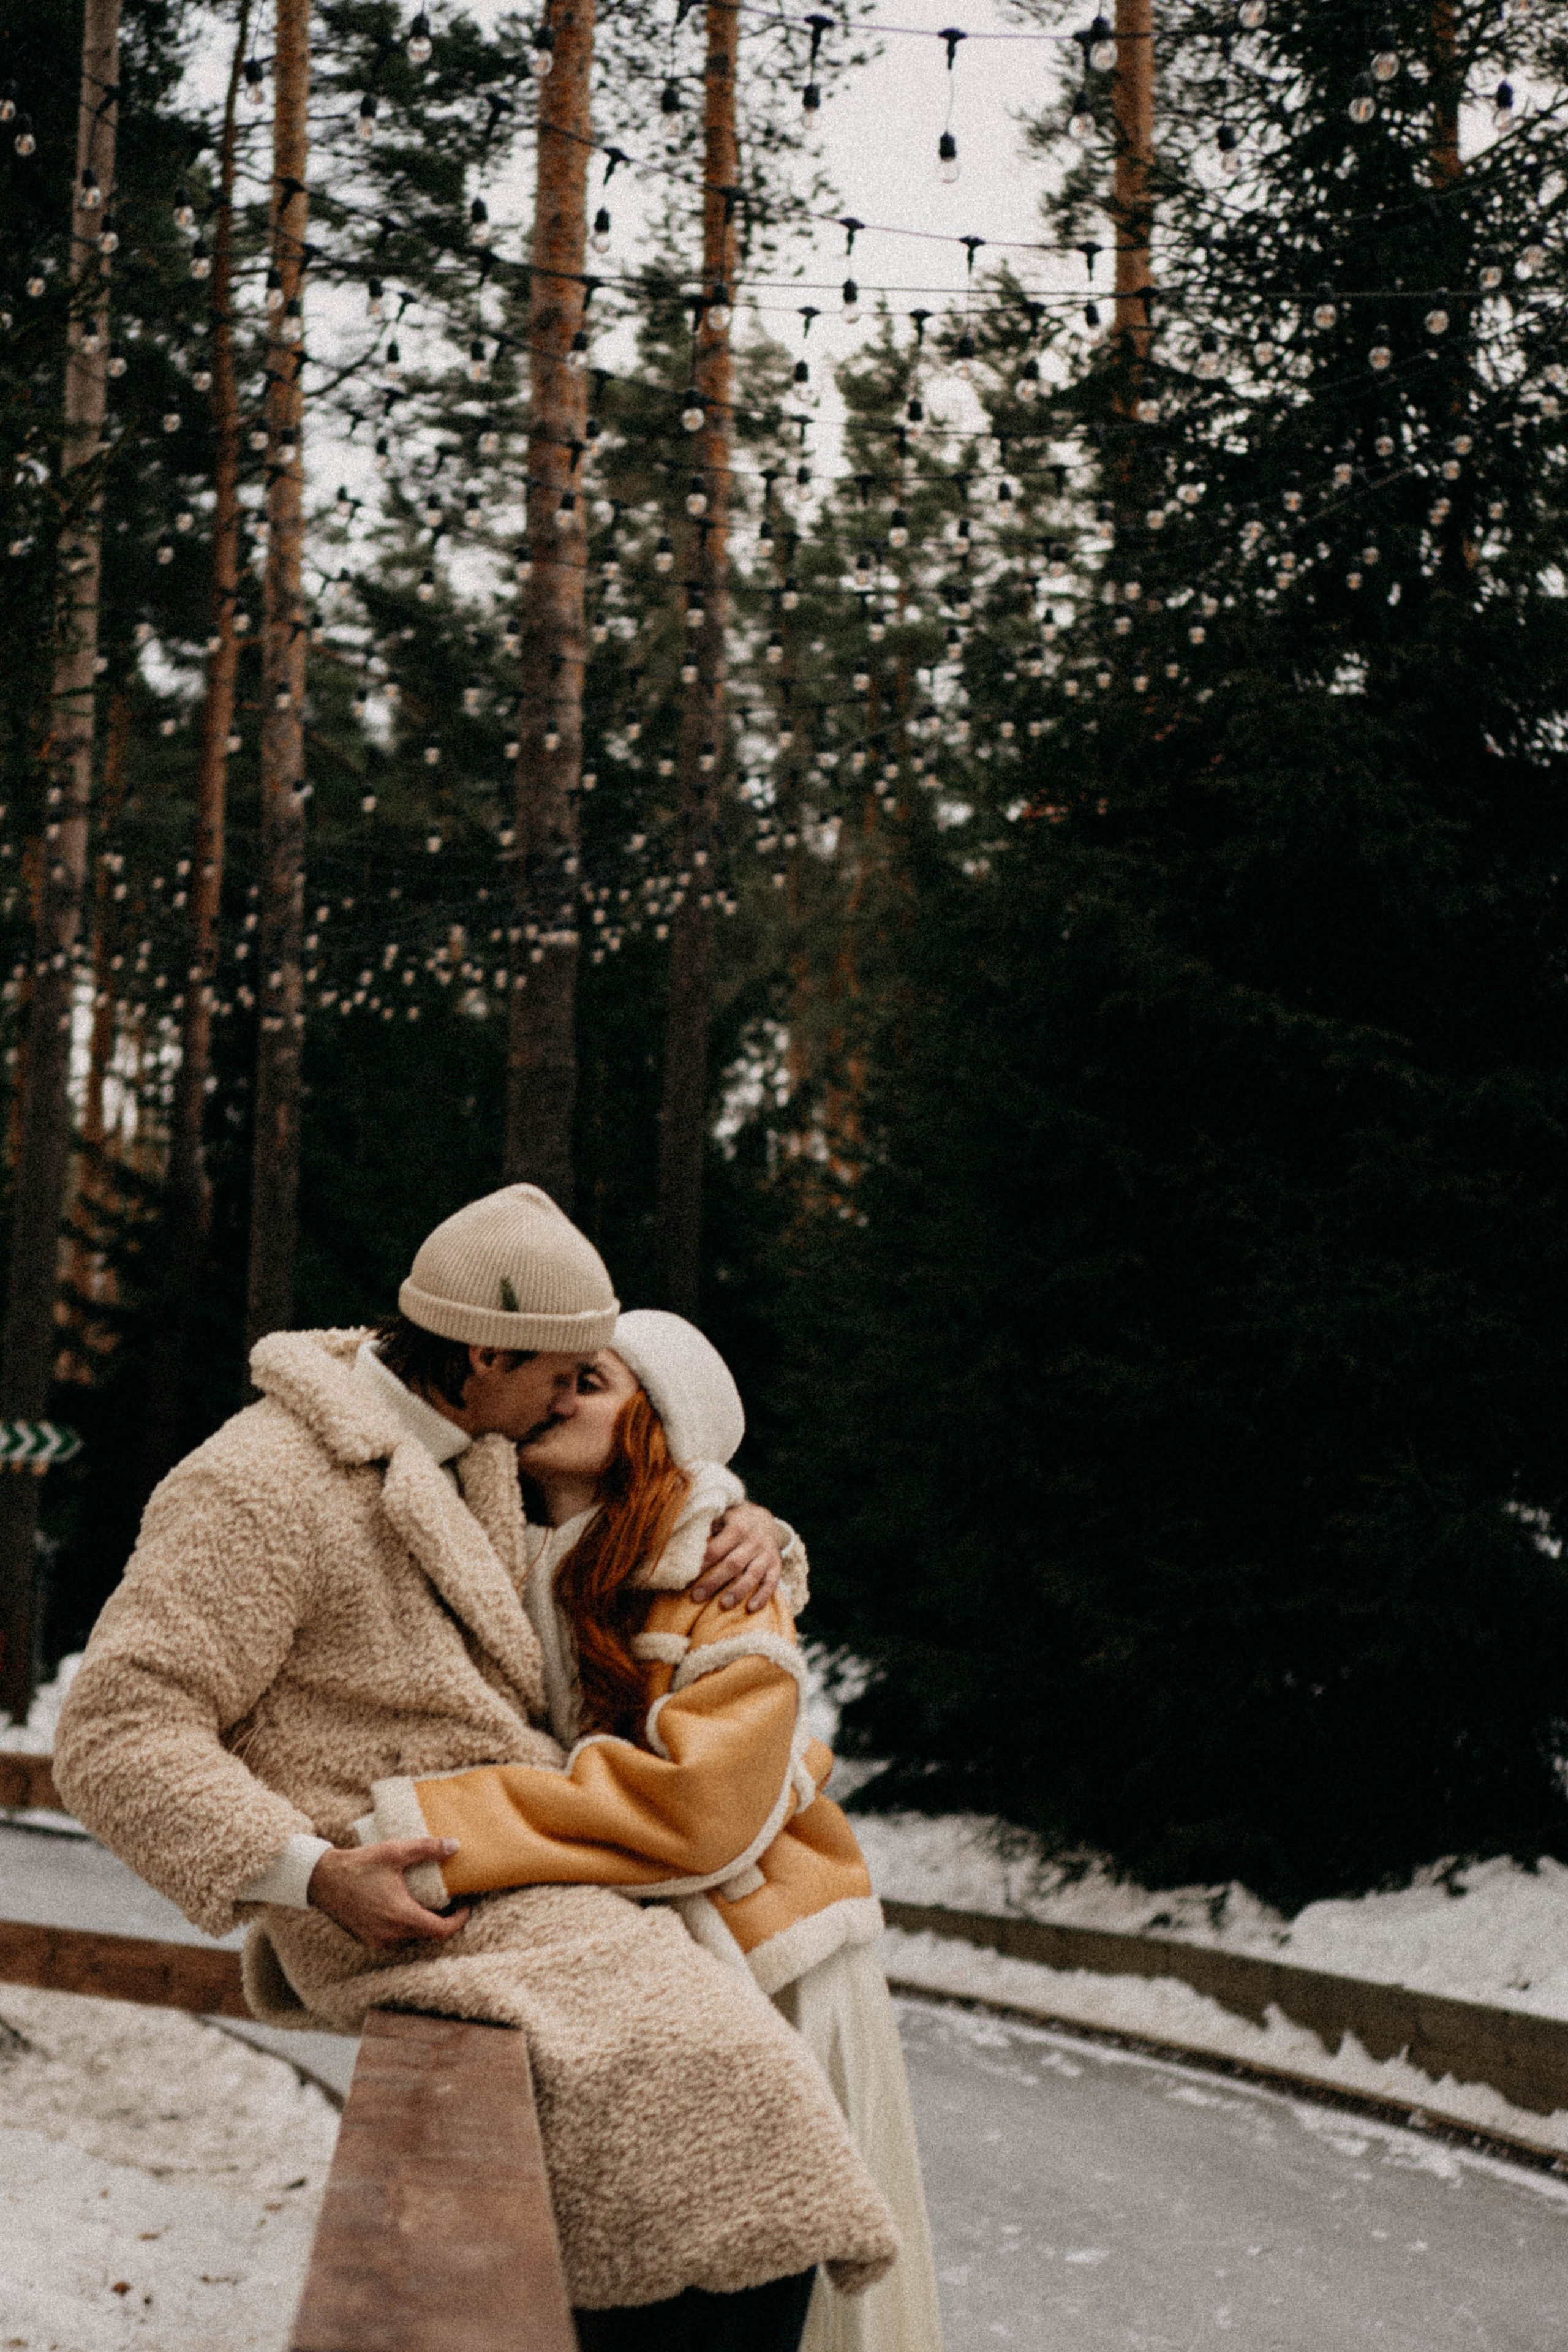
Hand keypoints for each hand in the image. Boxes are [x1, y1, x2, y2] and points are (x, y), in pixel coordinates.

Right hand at [307, 1840, 470, 1951]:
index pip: (441, 1931)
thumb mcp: (395, 1852)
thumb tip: (455, 1845)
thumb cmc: (359, 1865)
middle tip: (451, 1902)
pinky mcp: (367, 1940)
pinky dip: (406, 1928)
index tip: (466, 1906)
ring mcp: (377, 1940)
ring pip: (412, 1939)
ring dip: (424, 1925)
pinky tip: (406, 1909)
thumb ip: (427, 1848)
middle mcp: (391, 1934)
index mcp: (401, 1916)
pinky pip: (396, 1940)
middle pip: (428, 1936)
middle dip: (443, 1921)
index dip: (459, 1921)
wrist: (322, 1880)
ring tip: (430, 1904)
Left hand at [690, 1500, 782, 1613]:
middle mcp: (754, 1540)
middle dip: (714, 1582)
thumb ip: (708, 1531)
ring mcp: (767, 1554)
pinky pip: (772, 1582)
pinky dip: (763, 1596)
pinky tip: (751, 1607)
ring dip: (738, 1591)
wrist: (764, 1519)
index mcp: (737, 1527)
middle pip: (733, 1564)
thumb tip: (686, 1549)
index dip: (702, 1564)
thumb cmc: (735, 1522)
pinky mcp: (776, 1565)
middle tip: (697, 1597)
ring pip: (752, 1575)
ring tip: (724, 1605)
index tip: (687, 1578)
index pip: (716, 1549)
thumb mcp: (722, 1518)